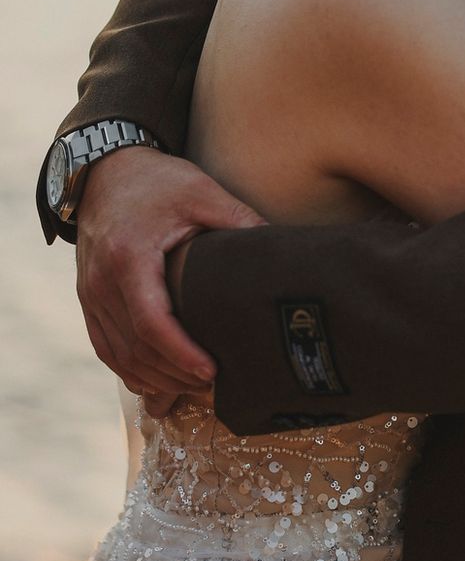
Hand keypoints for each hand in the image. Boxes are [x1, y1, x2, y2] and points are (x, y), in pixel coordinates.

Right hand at [76, 147, 264, 395]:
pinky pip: (104, 346)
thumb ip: (238, 219)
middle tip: (215, 386)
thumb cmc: (159, 182)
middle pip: (134, 347)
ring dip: (154, 378)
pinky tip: (159, 381)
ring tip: (194, 388)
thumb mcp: (202, 192)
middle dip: (174, 374)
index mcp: (129, 257)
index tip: (212, 372)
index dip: (181, 353)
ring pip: (117, 354)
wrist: (107, 172)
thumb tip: (279, 245)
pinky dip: (130, 369)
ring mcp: (89, 293)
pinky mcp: (88, 298)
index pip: (151, 321)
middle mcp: (100, 282)